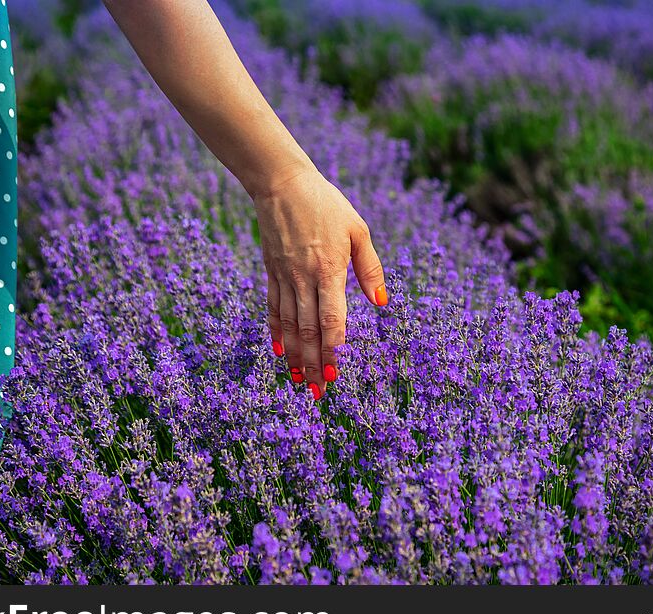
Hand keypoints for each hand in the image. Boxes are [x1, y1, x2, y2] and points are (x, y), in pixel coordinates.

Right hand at [253, 165, 386, 398]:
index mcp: (328, 269)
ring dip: (295, 356)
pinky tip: (281, 353)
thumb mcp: (358, 230)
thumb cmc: (326, 204)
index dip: (332, 347)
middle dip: (314, 363)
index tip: (336, 371)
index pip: (330, 317)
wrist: (281, 184)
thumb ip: (370, 269)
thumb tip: (381, 304)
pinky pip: (273, 308)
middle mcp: (303, 278)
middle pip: (308, 329)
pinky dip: (276, 333)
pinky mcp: (271, 272)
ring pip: (288, 325)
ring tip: (300, 381)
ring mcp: (284, 277)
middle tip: (319, 391)